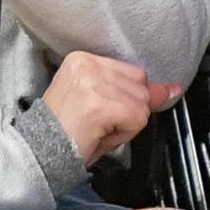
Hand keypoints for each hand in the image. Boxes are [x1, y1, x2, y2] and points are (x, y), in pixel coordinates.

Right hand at [41, 50, 182, 166]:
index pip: (132, 72)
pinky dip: (124, 133)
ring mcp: (94, 84)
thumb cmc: (64, 130)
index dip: (126, 97)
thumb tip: (173, 89)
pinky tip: (99, 134)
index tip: (103, 110)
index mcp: (81, 59)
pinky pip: (137, 118)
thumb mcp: (97, 101)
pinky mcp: (100, 105)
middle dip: (128, 109)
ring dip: (126, 123)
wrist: (37, 151)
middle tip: (97, 122)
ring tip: (96, 128)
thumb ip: (132, 91)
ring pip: (142, 103)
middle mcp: (87, 65)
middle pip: (141, 85)